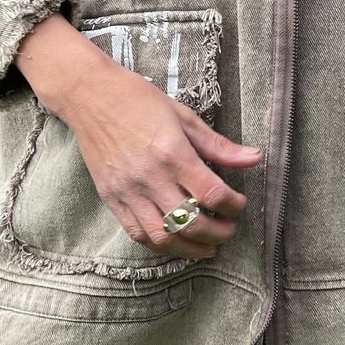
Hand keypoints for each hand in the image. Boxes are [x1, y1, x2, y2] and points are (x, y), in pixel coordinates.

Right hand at [16, 13, 262, 261]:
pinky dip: (159, 244)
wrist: (89, 96)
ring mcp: (127, 191)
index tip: (239, 205)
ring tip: (206, 247)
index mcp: (172, 153)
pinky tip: (175, 241)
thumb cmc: (139, 100)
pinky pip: (136, 233)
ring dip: (189, 248)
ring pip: (162, 237)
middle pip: (190, 222)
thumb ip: (218, 145)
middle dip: (217, 234)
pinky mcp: (110, 198)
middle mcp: (150, 177)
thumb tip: (254, 159)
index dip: (233, 206)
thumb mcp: (184, 116)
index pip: (211, 194)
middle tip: (228, 231)